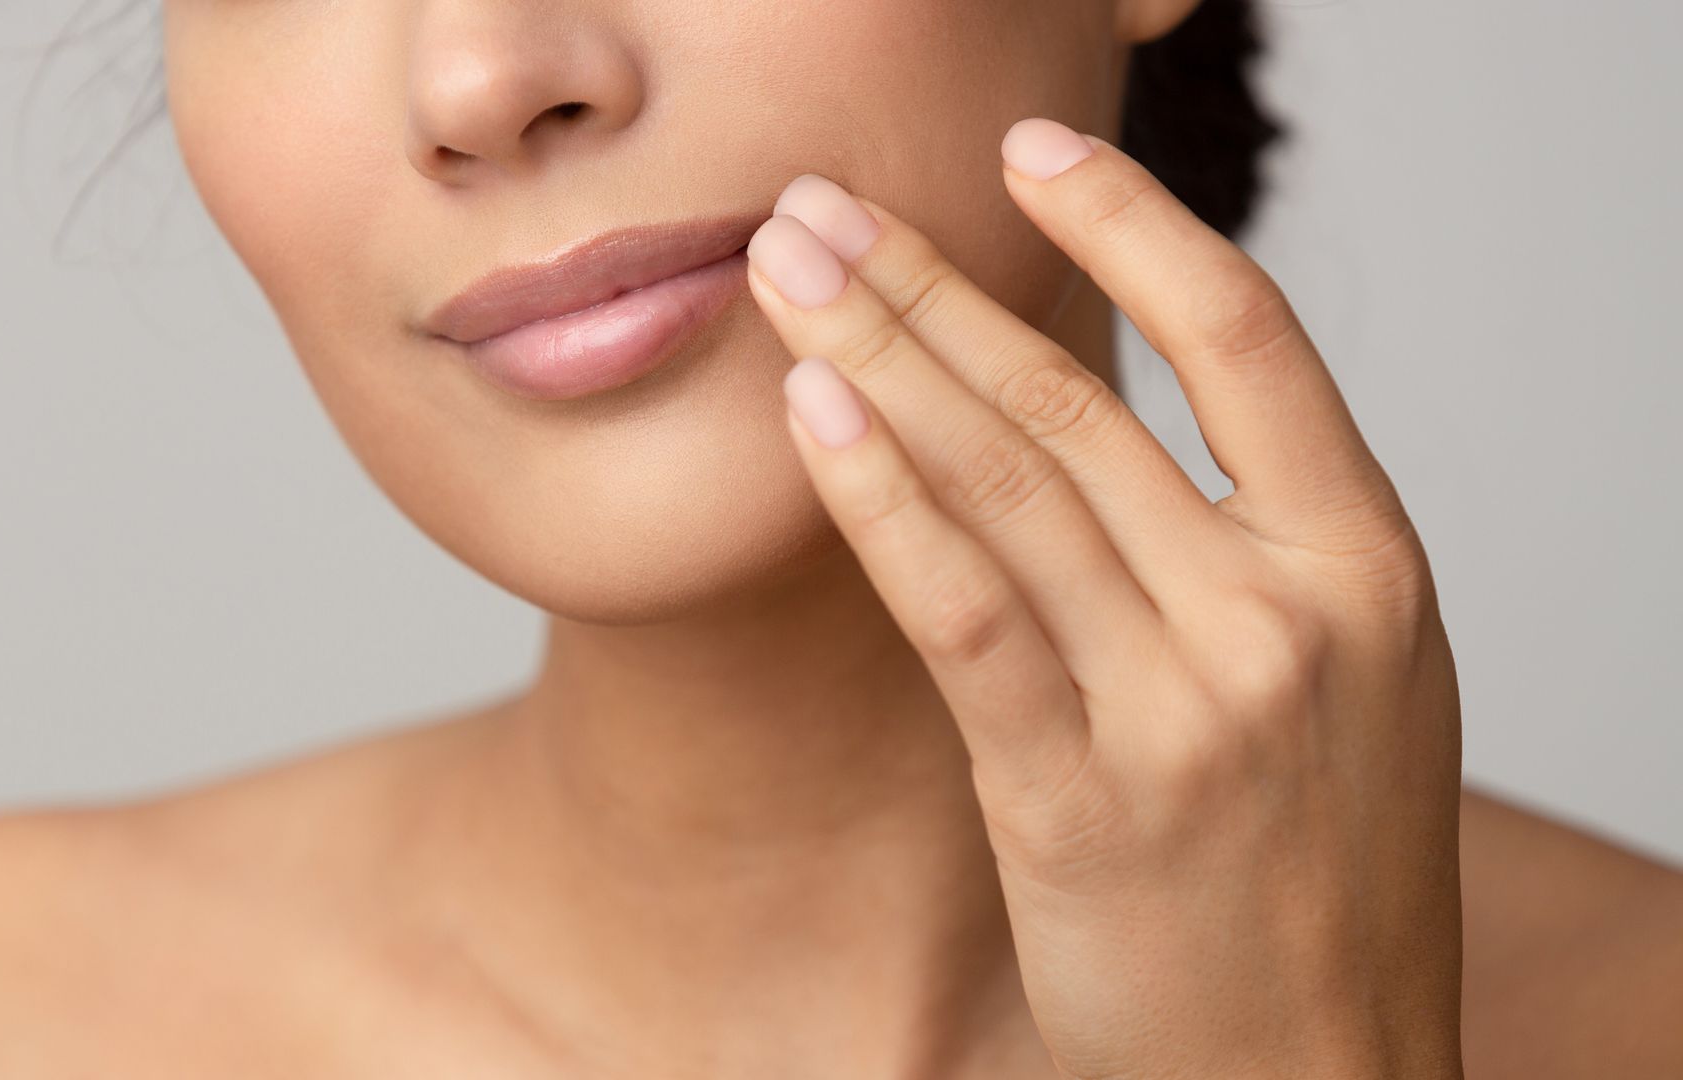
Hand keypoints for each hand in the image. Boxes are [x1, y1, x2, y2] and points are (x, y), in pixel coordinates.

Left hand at [745, 119, 1463, 1079]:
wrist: (1324, 1073)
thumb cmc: (1323, 868)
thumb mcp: (1348, 676)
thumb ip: (1253, 542)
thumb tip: (1099, 406)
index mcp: (1368, 565)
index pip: (1243, 335)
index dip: (1130, 218)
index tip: (1028, 151)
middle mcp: (1284, 617)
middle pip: (1077, 397)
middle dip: (928, 282)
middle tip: (819, 204)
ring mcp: (1186, 708)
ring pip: (1006, 481)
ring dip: (879, 353)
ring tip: (786, 268)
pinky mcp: (1080, 799)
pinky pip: (964, 612)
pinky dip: (881, 499)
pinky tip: (814, 413)